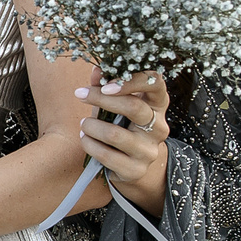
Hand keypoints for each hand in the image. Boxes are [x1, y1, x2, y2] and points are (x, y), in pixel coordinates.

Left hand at [76, 68, 172, 217]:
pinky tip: (86, 139)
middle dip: (101, 99)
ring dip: (92, 126)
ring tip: (84, 124)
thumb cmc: (121, 126)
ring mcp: (149, 150)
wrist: (131, 165)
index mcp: (158, 105)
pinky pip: (106, 155)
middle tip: (81, 95)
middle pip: (134, 107)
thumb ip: (105, 86)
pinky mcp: (136, 169)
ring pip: (115, 134)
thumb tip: (96, 70)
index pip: (155, 83)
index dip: (131, 81)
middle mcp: (159, 127)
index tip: (107, 84)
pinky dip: (90, 144)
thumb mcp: (115, 105)